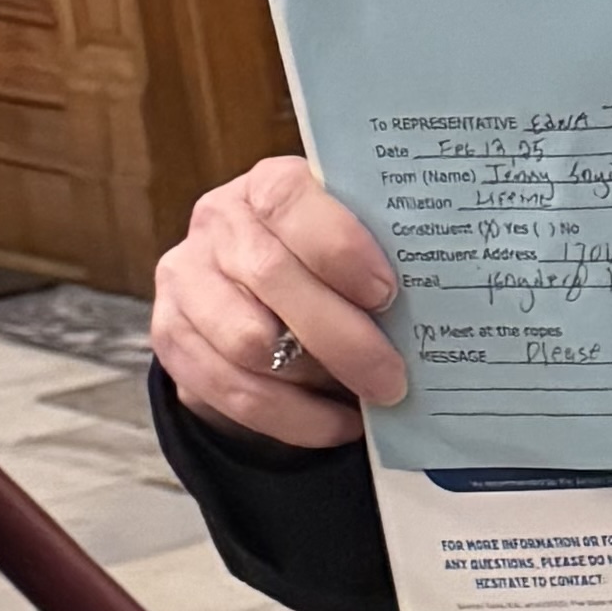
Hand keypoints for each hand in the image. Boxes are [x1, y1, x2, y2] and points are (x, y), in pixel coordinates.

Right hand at [149, 155, 405, 447]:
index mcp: (268, 186)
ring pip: (247, 342)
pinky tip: (337, 424)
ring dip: (314, 382)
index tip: (386, 293)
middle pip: (271, 278)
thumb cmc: (332, 270)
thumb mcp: (358, 248)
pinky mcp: (171, 335)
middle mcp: (218, 223)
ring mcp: (186, 277)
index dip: (339, 247)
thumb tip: (440, 309)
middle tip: (393, 378)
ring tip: (368, 400)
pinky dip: (292, 417)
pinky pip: (230, 389)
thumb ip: (383, 262)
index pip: (290, 200)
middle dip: (342, 337)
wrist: (261, 299)